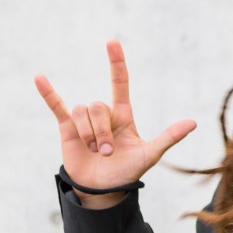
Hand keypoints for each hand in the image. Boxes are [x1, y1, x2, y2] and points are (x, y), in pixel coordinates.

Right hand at [34, 39, 196, 193]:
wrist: (103, 190)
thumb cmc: (127, 172)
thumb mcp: (150, 154)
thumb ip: (169, 137)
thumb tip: (193, 123)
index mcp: (123, 115)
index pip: (119, 82)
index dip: (116, 63)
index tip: (112, 43)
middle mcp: (104, 114)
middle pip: (99, 107)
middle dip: (103, 132)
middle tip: (108, 153)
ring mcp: (84, 120)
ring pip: (82, 111)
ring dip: (88, 134)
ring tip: (96, 152)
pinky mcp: (67, 128)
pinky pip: (57, 106)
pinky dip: (48, 93)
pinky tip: (39, 77)